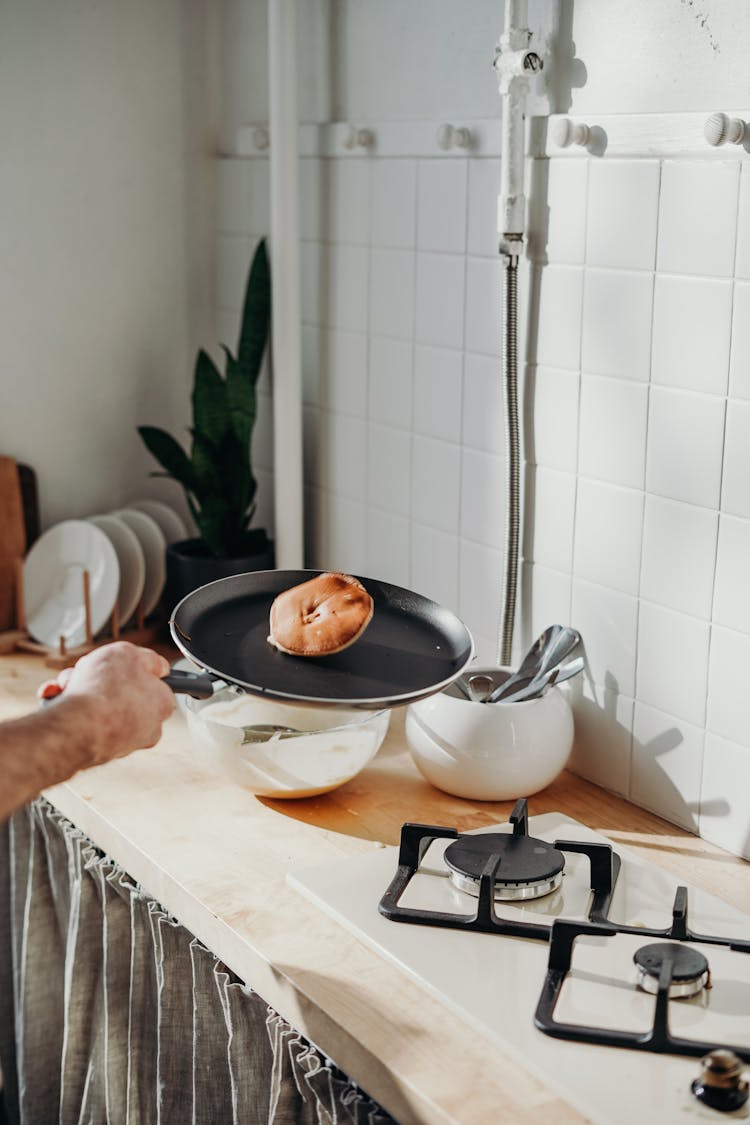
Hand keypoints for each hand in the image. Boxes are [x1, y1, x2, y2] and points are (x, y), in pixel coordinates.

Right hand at [37, 642, 175, 765]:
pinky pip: (80, 722)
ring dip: (78, 689)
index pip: (157, 685)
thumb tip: (159, 667)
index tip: (125, 665)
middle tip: (86, 670)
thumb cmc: (104, 691)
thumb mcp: (130, 654)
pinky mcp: (93, 750)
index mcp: (162, 705)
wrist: (74, 728)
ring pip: (97, 705)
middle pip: (121, 693)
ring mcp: (120, 741)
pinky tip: (57, 700)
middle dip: (98, 678)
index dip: (136, 669)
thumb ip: (148, 659)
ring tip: (68, 685)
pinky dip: (66, 708)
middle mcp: (146, 728)